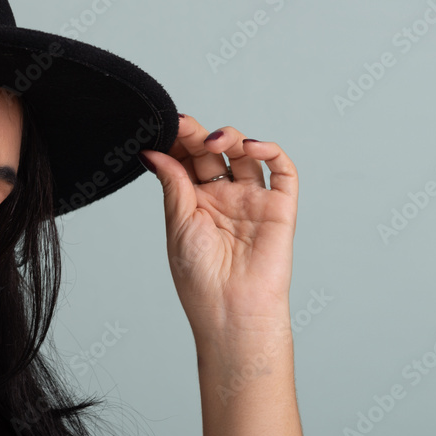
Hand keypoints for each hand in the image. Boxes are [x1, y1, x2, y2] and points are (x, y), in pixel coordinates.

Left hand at [136, 114, 297, 340]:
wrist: (231, 310)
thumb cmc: (200, 277)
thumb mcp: (178, 224)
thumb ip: (172, 183)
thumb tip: (152, 152)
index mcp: (194, 203)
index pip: (186, 160)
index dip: (177, 141)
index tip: (163, 126)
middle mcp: (223, 198)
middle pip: (213, 153)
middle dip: (198, 135)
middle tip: (185, 125)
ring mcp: (252, 201)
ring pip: (245, 155)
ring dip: (231, 137)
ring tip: (215, 140)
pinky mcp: (280, 207)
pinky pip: (282, 172)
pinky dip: (270, 151)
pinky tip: (251, 147)